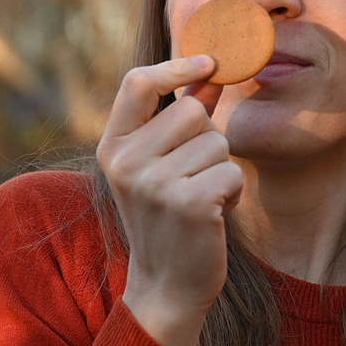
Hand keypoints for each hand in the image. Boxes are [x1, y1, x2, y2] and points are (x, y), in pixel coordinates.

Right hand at [96, 56, 239, 345]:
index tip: (209, 62)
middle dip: (207, 139)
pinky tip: (213, 215)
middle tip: (193, 176)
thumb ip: (183, 114)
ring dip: (221, 169)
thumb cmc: (168, 214)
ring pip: (217, 142)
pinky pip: (231, 173)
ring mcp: (154, 183)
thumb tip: (212, 69)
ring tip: (200, 198)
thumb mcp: (161, 163)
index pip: (137, 82)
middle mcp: (126, 162)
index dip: (176, 66)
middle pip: (192, 112)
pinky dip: (233, 193)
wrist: (167, 283)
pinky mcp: (188, 204)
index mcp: (112, 147)